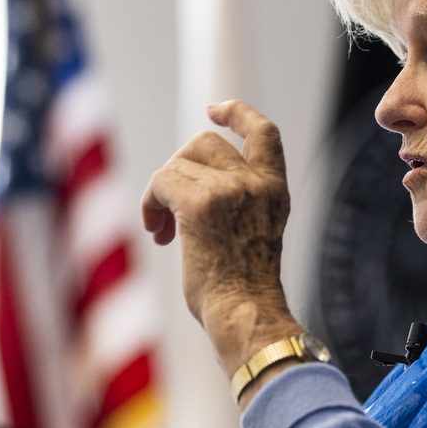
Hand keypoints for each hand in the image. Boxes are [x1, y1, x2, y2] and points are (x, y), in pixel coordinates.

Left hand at [141, 101, 303, 379]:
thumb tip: (184, 183)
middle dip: (179, 165)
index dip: (237, 113)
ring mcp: (230, 191)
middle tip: (168, 206)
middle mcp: (256, 184)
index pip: (263, 133)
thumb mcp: (252, 236)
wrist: (246, 317)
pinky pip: (161, 182)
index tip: (214, 110)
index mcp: (275, 192)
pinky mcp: (200, 204)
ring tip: (162, 231)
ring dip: (161, 195)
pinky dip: (150, 204)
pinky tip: (157, 233)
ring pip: (178, 164)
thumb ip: (236, 203)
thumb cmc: (243, 292)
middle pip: (204, 142)